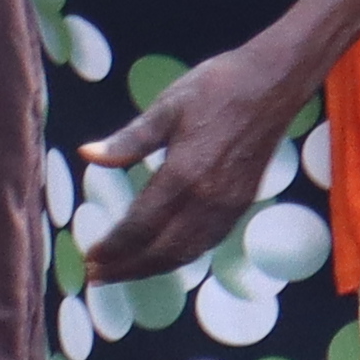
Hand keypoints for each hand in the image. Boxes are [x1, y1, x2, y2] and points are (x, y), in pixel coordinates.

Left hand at [79, 32, 311, 285]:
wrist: (273, 84)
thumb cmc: (216, 87)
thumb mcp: (165, 108)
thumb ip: (127, 140)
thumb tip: (87, 154)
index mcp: (184, 175)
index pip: (141, 226)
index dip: (114, 246)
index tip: (88, 257)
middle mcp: (209, 199)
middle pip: (163, 250)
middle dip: (128, 267)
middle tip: (96, 276)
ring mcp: (229, 204)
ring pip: (188, 252)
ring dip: (153, 268)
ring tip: (122, 273)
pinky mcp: (242, 202)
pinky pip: (208, 241)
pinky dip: (182, 256)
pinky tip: (165, 256)